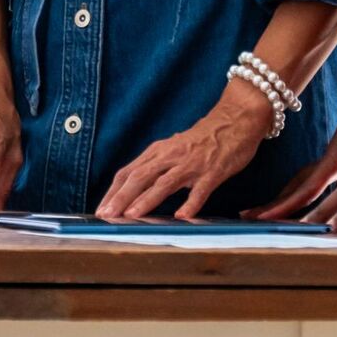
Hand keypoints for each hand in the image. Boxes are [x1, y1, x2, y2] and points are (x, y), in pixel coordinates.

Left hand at [98, 85, 274, 220]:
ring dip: (146, 200)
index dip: (113, 192)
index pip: (127, 172)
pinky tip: (181, 216)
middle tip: (106, 216)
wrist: (235, 120)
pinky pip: (200, 190)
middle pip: (139, 177)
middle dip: (120, 198)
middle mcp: (170, 157)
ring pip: (163, 183)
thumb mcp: (173, 150)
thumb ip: (156, 167)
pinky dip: (190, 203)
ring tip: (131, 216)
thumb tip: (134, 190)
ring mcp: (191, 164)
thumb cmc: (202, 139)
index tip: (101, 210)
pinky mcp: (212, 171)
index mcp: (158, 152)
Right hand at [255, 57, 336, 222]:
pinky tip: (303, 200)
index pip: (306, 189)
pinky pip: (318, 180)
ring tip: (266, 212)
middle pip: (295, 187)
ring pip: (302, 183)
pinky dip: (305, 193)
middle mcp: (329, 160)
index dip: (285, 206)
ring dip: (285, 198)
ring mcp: (334, 159)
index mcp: (335, 158)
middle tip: (247, 216)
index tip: (264, 218)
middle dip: (273, 203)